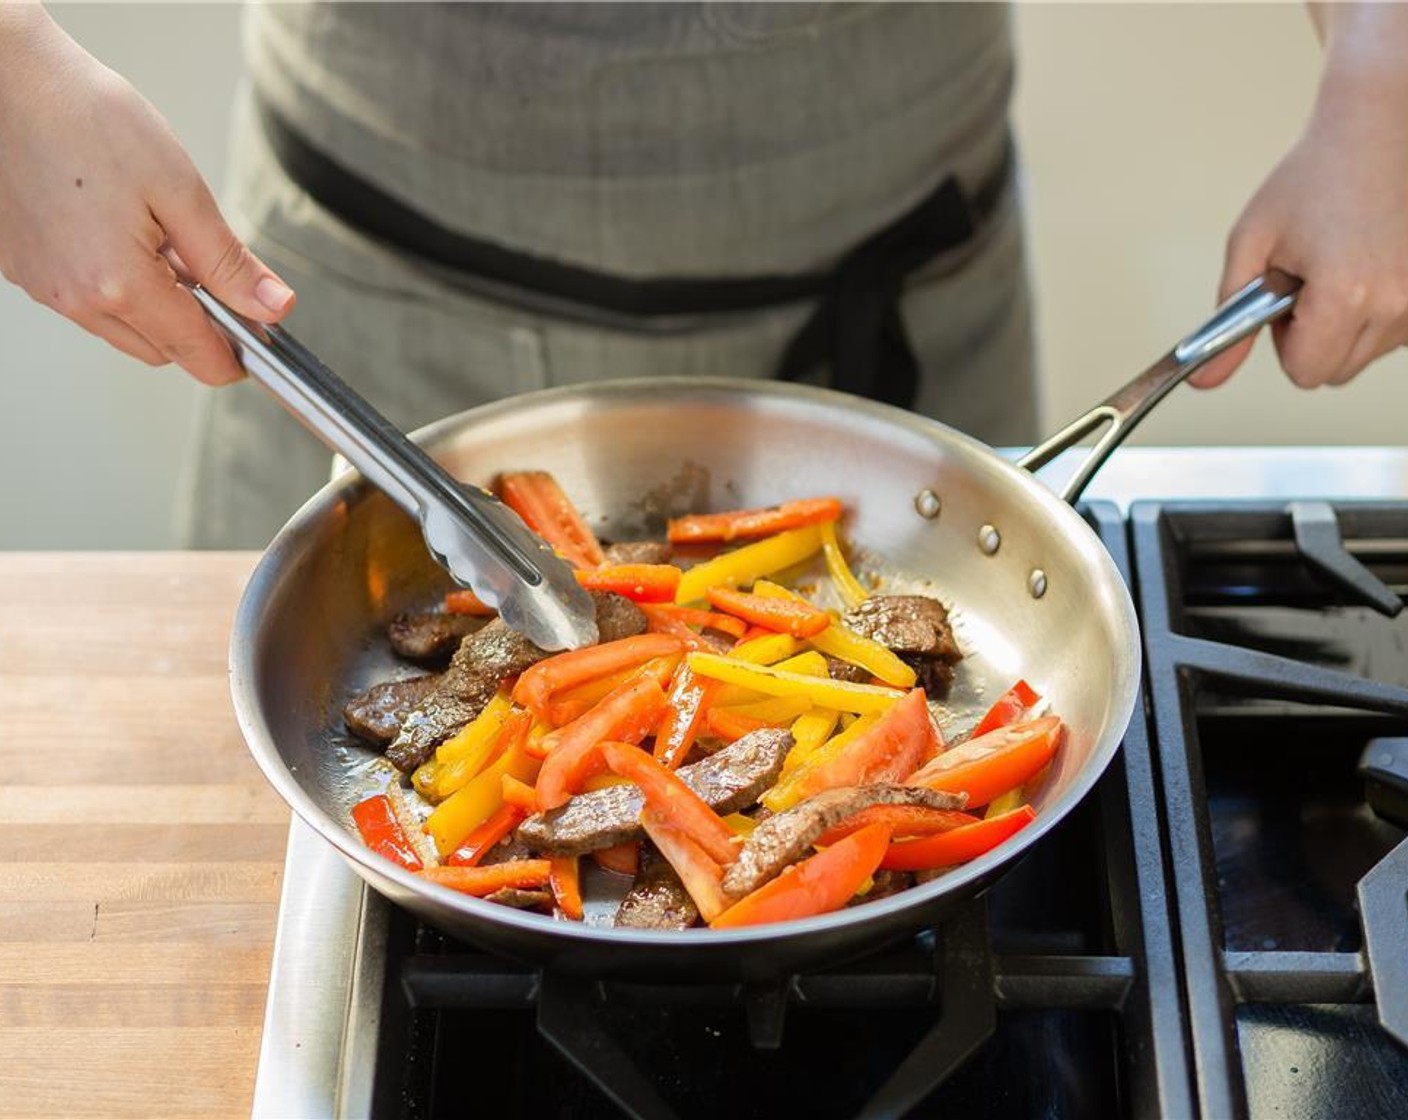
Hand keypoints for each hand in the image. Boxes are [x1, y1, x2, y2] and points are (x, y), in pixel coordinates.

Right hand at [0, 6, 293, 384]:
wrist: (5, 78)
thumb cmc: (85, 117)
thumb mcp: (180, 190)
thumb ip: (229, 262)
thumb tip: (273, 307)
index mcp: (118, 284)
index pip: (195, 354)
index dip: (236, 357)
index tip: (259, 343)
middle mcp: (74, 297)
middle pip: (161, 350)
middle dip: (197, 326)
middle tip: (215, 273)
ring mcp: (44, 285)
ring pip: (123, 328)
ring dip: (156, 305)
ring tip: (163, 239)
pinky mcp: (25, 268)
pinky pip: (86, 300)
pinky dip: (116, 285)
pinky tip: (124, 233)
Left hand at [1191, 5, 1407, 390]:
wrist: (1378, 129)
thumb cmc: (1312, 178)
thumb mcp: (1251, 245)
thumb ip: (1228, 321)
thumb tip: (1204, 379)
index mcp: (1347, 294)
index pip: (1304, 372)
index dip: (1283, 341)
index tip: (1284, 300)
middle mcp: (1397, 302)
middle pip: (1333, 371)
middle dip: (1311, 336)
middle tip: (1307, 278)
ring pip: (1362, 354)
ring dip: (1342, 323)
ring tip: (1337, 263)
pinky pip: (1390, 332)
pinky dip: (1372, 310)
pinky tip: (1365, 263)